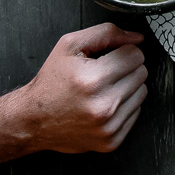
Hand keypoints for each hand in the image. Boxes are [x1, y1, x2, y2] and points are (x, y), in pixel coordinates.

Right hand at [16, 23, 147, 153]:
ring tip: (103, 90)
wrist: (32, 120)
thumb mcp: (70, 46)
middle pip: (142, 72)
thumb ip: (107, 33)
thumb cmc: (51, 82)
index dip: (122, 51)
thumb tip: (137, 38)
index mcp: (93, 79)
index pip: (136, 55)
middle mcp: (103, 105)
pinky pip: (136, 112)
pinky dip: (124, 106)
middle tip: (104, 73)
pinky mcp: (111, 141)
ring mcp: (108, 126)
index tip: (109, 57)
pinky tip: (104, 105)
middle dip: (126, 68)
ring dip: (127, 87)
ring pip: (142, 92)